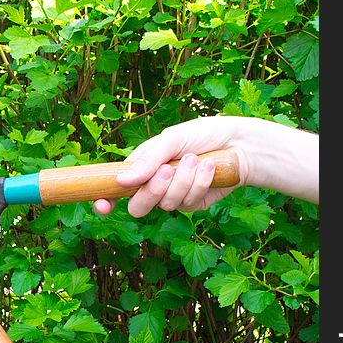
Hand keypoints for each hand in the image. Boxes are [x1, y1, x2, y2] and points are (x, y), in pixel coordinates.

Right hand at [94, 117, 250, 216]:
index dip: (106, 201)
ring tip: (195, 159)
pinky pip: (188, 202)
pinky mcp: (193, 204)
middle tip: (168, 169)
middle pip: (138, 207)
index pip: (116, 190)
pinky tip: (209, 167)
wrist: (239, 143)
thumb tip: (122, 181)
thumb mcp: (171, 139)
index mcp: (141, 168)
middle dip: (153, 190)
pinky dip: (199, 183)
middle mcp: (154, 185)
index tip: (103, 205)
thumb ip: (147, 161)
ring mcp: (173, 197)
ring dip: (183, 180)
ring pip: (166, 204)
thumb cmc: (202, 134)